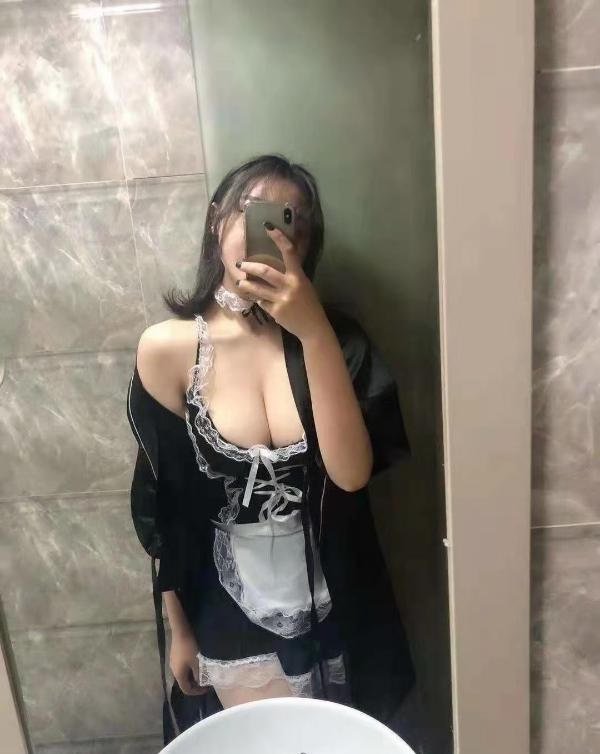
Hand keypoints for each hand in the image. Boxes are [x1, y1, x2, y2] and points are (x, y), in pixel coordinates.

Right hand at [169, 631, 208, 695]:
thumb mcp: (197, 662)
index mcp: (178, 675)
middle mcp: (174, 671)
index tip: (207, 688)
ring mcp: (173, 663)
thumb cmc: (189, 648)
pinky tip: (195, 664)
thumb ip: (198, 674)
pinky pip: (182, 668)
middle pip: (184, 683)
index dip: (197, 692)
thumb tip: (200, 683)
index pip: (186, 690)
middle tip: (206, 681)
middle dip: (195, 684)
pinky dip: (189, 670)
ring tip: (202, 672)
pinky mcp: (174, 657)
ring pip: (183, 675)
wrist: (180, 631)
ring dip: (192, 676)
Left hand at [235, 224, 327, 340]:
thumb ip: (291, 276)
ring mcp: (281, 300)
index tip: (267, 227)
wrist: (313, 327)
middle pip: (265, 271)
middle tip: (240, 263)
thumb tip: (275, 265)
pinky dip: (258, 299)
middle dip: (250, 266)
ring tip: (239, 282)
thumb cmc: (309, 304)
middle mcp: (289, 286)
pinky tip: (257, 299)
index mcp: (298, 277)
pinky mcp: (275, 312)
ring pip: (257, 289)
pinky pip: (261, 302)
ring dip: (246, 284)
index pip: (289, 252)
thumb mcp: (304, 286)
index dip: (278, 238)